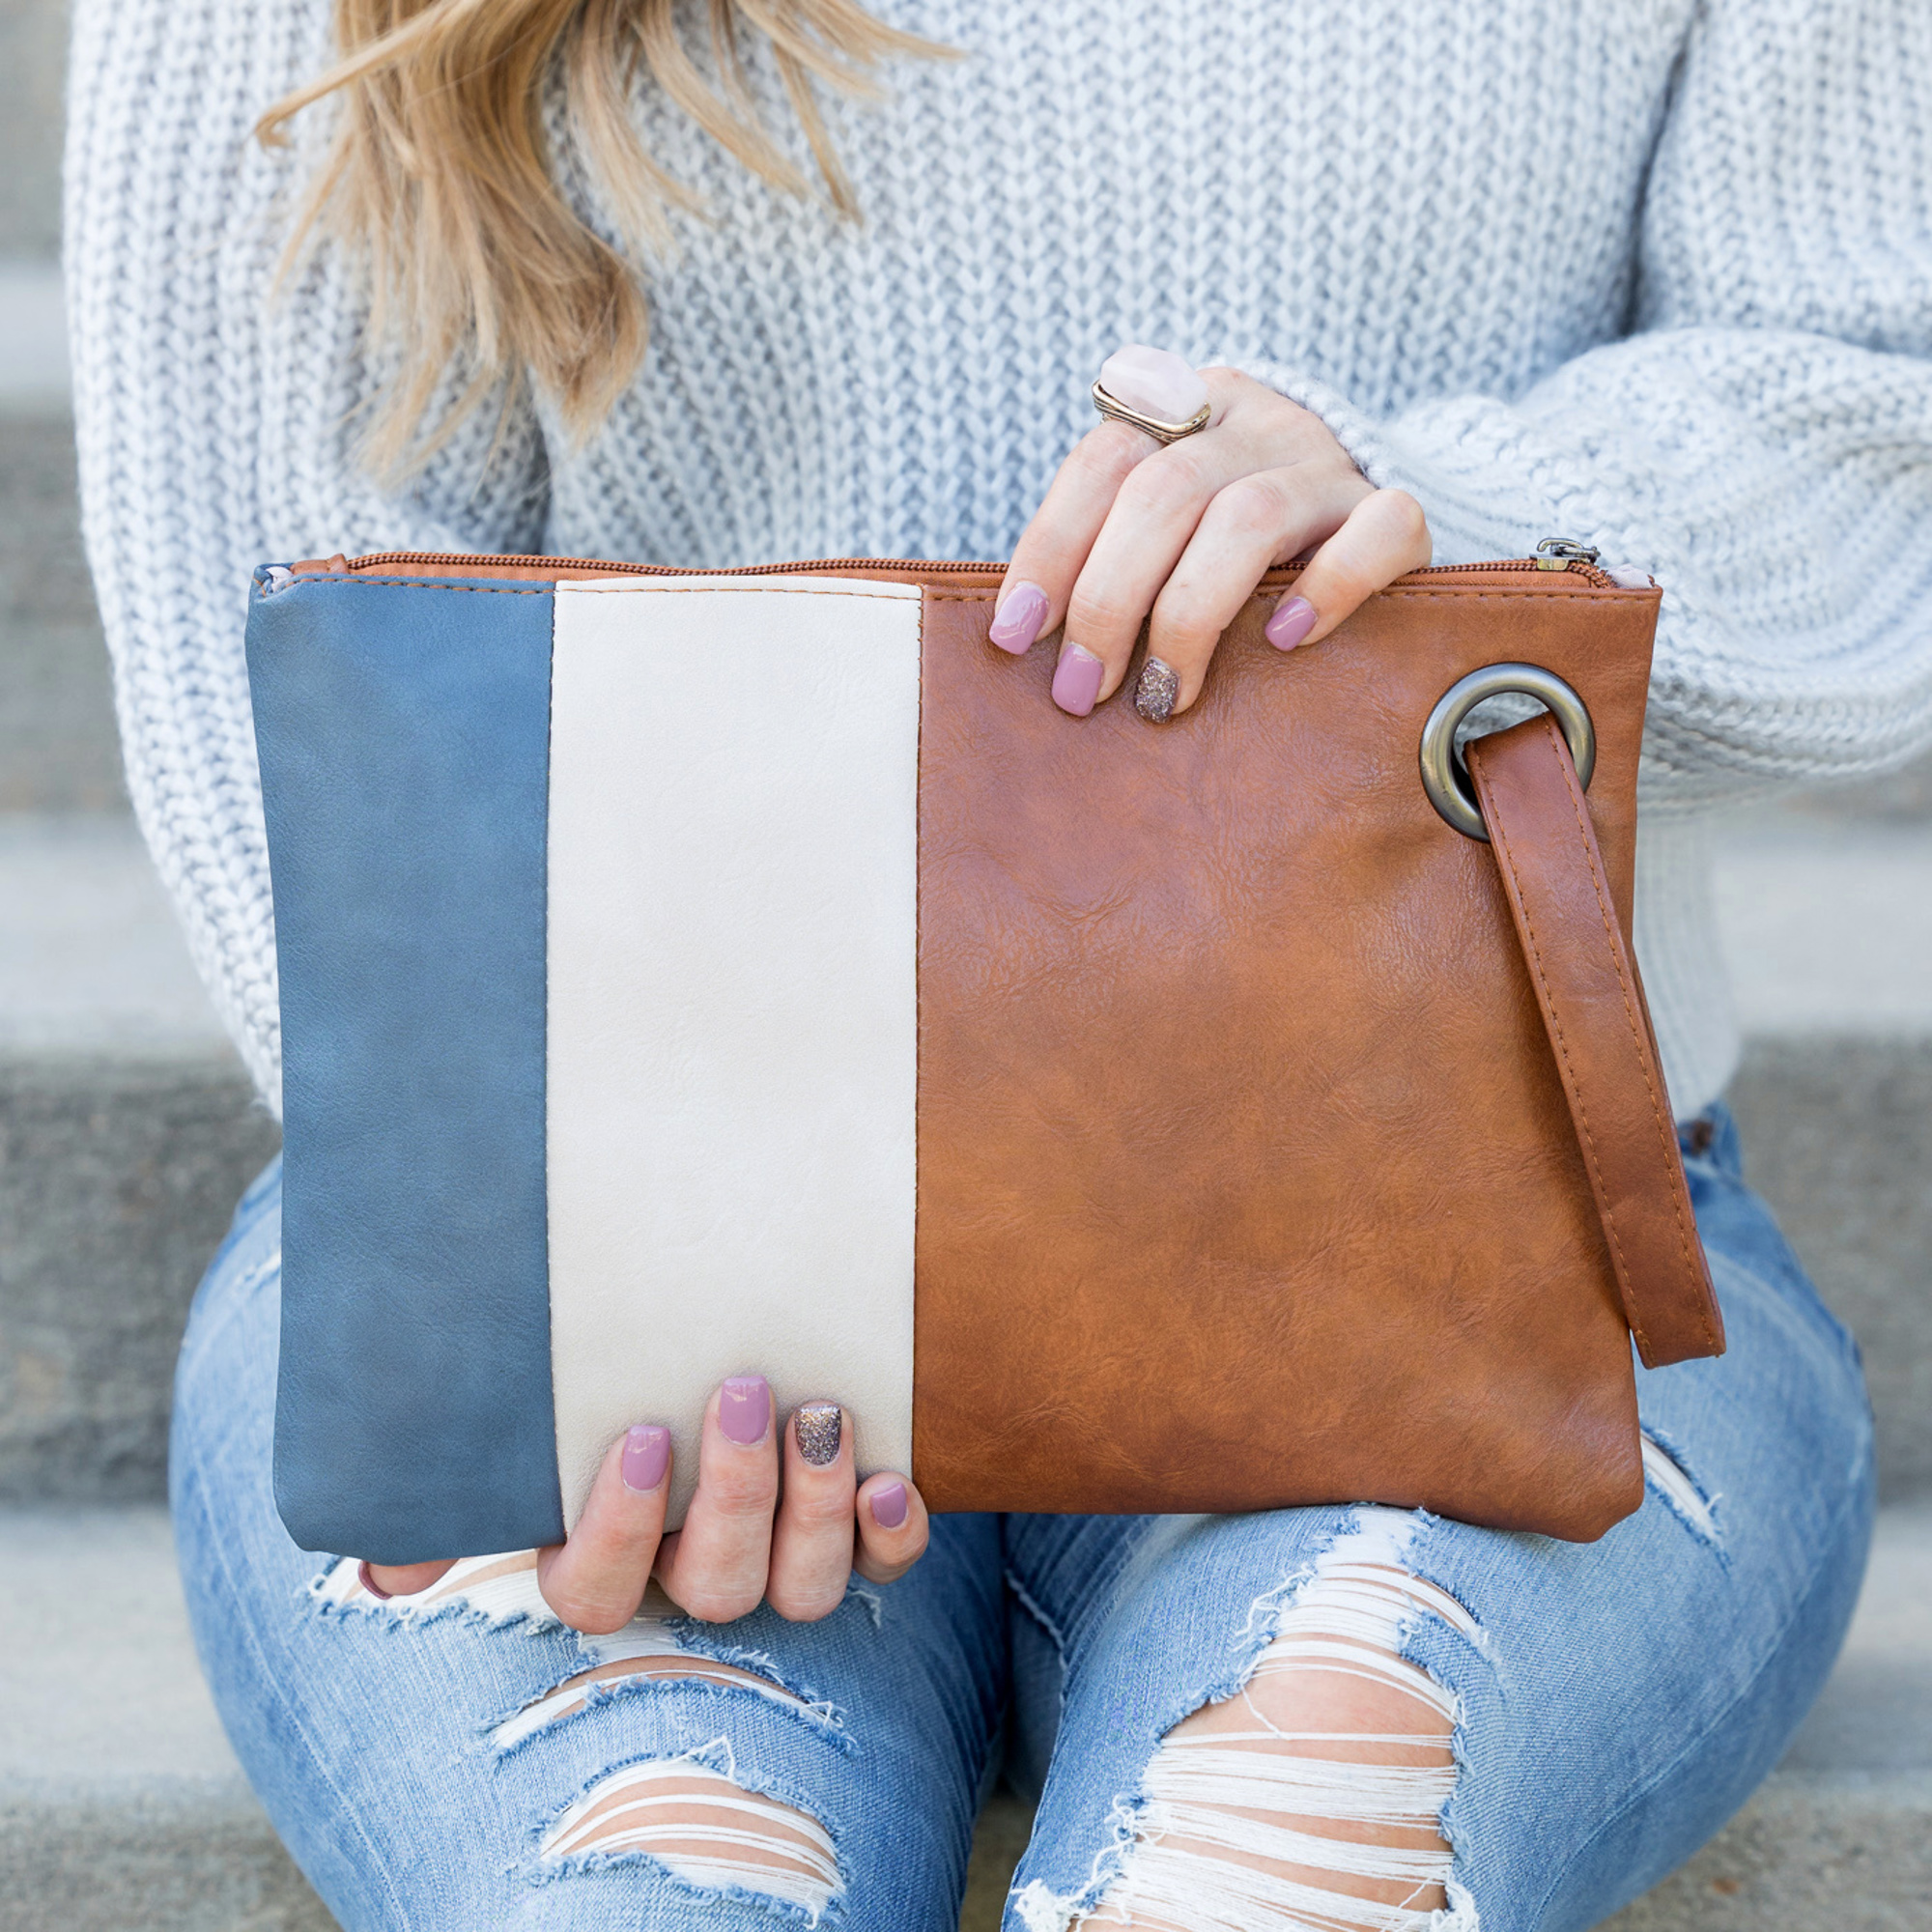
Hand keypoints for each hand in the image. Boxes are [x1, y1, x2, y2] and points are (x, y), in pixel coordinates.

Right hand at [361, 1377, 927, 1633]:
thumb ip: (455, 1489)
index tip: (641, 1436)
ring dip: (814, 1507)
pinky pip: (883, 1569)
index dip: (621, 1529)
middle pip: (716, 1584)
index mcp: (606, 1555)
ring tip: (819, 1413)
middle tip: (744, 1389)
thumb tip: (377, 1576)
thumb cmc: (607, 1382)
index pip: (597, 1589)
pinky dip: (891, 1535)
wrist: (718, 1334)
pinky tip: (892, 1481)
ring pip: (801, 1589)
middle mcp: (694, 1571)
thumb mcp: (528, 1426)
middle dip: (735, 1492)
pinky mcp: (856, 1536)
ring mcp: (779, 1561)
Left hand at [989, 349, 1431, 719]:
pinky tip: (1284, 640)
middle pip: (1163, 492)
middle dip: (1108, 601)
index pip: (1101, 462)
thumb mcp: (1168, 530)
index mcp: (1185, 413)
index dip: (1050, 548)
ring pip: (1248, 517)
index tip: (1016, 636)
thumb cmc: (1238, 553)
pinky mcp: (1395, 510)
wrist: (1372, 525)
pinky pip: (1375, 531)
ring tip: (1164, 695)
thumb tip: (1023, 642)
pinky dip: (1327, 588)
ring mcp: (1329, 463)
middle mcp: (1255, 422)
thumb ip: (1112, 553)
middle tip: (1082, 689)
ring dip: (1189, 618)